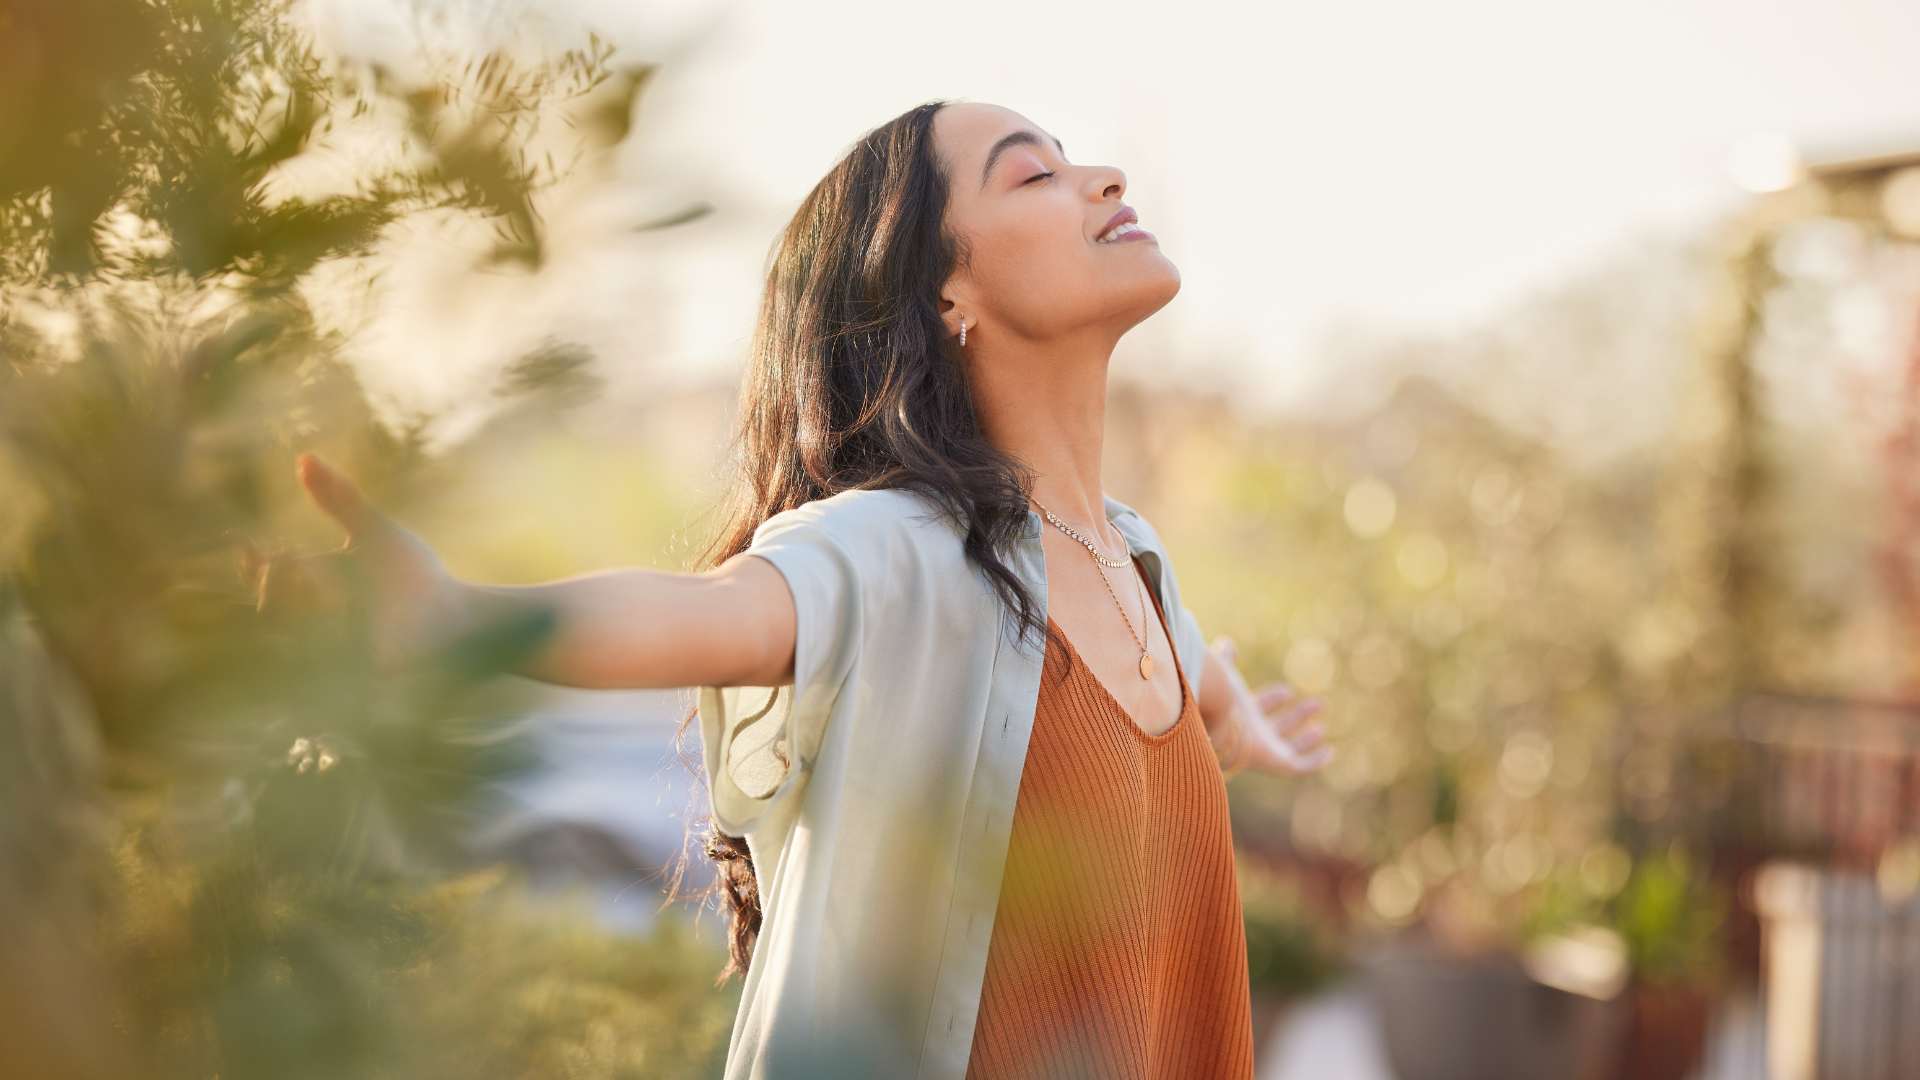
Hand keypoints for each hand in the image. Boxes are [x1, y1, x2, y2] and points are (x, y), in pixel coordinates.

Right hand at [270, 453, 468, 666]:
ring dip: (307, 607)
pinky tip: (351, 614)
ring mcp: (333, 652)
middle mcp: (314, 622)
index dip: (252, 568)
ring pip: (290, 637)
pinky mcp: (356, 673)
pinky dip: (333, 633)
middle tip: (302, 564)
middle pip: (268, 609)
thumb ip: (340, 499)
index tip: (248, 547)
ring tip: (334, 591)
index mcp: (314, 586)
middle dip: (278, 585)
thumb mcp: (374, 531)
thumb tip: (304, 458)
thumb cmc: (413, 573)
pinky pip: (326, 660)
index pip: (266, 581)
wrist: (456, 611)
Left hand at [1209, 635, 1331, 775]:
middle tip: (1319, 703)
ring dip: (1306, 738)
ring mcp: (1265, 750)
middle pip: (1278, 727)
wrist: (1217, 721)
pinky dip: (1315, 762)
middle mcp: (1253, 734)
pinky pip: (1300, 767)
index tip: (1287, 690)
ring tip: (1321, 729)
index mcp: (1240, 714)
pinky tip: (1329, 753)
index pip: (1259, 707)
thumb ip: (1226, 660)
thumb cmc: (1220, 697)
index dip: (1273, 699)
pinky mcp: (1277, 762)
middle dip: (1297, 716)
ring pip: (1289, 747)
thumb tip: (1226, 643)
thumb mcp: (1226, 673)